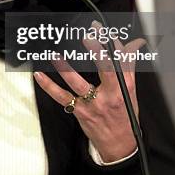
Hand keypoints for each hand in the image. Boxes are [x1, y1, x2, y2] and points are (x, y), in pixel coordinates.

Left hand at [34, 35, 144, 162]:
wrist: (120, 145)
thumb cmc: (125, 115)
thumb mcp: (130, 90)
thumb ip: (129, 65)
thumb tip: (134, 44)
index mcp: (124, 86)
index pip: (120, 60)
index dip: (111, 42)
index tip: (100, 29)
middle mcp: (110, 94)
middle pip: (106, 70)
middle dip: (97, 52)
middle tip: (87, 37)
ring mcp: (94, 104)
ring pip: (78, 84)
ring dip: (66, 68)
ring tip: (56, 55)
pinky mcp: (80, 112)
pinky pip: (62, 97)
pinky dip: (49, 86)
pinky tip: (40, 76)